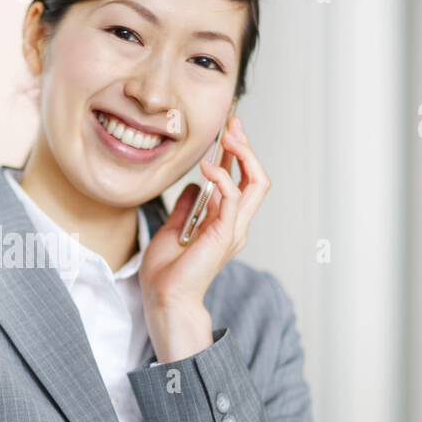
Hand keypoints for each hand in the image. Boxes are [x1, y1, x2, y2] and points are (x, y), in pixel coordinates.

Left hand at [140, 115, 270, 361]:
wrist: (165, 298)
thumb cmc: (167, 272)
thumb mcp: (174, 229)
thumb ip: (186, 208)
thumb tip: (191, 188)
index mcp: (225, 223)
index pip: (241, 180)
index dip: (236, 154)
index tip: (226, 130)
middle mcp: (235, 224)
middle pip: (256, 177)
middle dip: (246, 147)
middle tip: (231, 124)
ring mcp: (233, 229)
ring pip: (255, 183)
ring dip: (243, 155)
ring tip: (226, 137)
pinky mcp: (224, 234)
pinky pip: (234, 197)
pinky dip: (222, 177)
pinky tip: (206, 167)